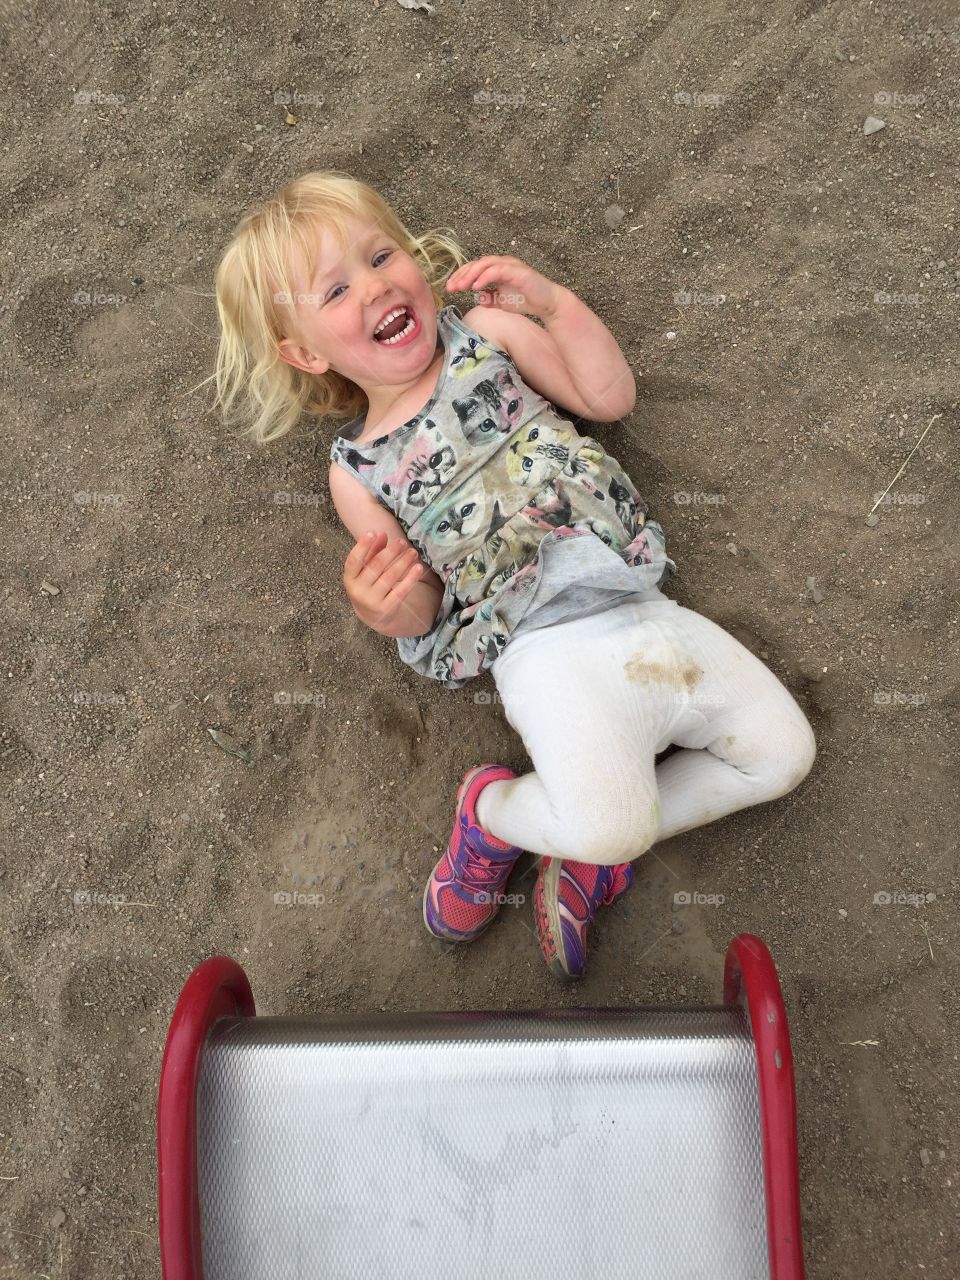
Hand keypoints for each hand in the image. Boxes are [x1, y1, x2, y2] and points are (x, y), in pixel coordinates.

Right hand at [343, 532, 424, 630]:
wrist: (373, 615)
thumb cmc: (369, 585)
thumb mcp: (366, 569)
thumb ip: (373, 551)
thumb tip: (381, 534)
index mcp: (349, 579)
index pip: (354, 560)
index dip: (363, 546)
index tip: (374, 532)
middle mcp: (358, 591)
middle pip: (376, 566)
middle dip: (390, 552)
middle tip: (402, 542)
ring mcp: (372, 601)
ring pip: (390, 577)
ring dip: (403, 562)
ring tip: (413, 552)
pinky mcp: (387, 608)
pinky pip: (401, 591)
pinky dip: (410, 578)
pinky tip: (418, 568)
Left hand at [445, 255, 562, 320]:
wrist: (547, 303)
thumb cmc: (526, 300)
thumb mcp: (502, 302)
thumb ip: (490, 299)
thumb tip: (479, 299)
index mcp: (497, 269)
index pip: (474, 269)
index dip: (460, 276)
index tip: (450, 288)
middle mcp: (502, 263)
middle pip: (476, 264)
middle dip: (461, 275)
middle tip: (451, 288)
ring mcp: (510, 265)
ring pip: (485, 264)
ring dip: (470, 275)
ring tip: (461, 287)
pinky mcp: (517, 271)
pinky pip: (497, 270)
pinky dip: (485, 277)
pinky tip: (477, 286)